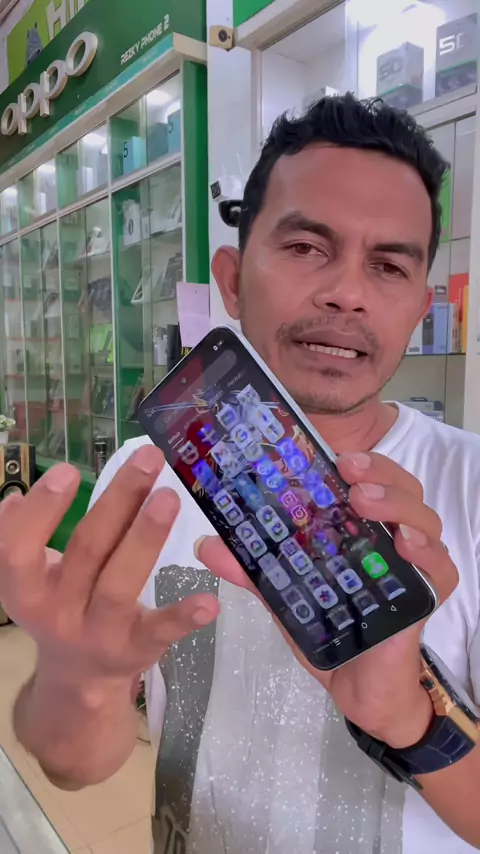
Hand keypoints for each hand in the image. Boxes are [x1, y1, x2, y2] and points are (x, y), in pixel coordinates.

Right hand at [0, 446, 218, 704]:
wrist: (78, 679)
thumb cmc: (59, 605)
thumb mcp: (32, 577)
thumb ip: (20, 537)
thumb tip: (15, 499)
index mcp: (26, 589)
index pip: (18, 549)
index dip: (41, 510)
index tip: (68, 470)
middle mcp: (58, 612)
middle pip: (87, 550)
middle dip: (118, 501)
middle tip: (147, 459)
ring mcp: (99, 633)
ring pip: (120, 583)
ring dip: (145, 538)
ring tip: (170, 497)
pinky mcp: (136, 649)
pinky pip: (159, 632)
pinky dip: (183, 616)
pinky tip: (208, 601)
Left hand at [196, 452, 457, 748]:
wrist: (355, 689)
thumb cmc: (329, 632)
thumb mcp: (284, 594)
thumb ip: (251, 568)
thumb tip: (207, 543)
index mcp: (360, 528)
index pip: (370, 480)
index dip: (359, 462)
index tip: (333, 457)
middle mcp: (390, 538)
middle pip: (403, 489)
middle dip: (380, 474)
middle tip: (349, 474)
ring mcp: (411, 567)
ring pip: (425, 518)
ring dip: (397, 504)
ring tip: (365, 502)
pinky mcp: (425, 599)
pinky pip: (441, 569)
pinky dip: (428, 552)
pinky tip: (406, 545)